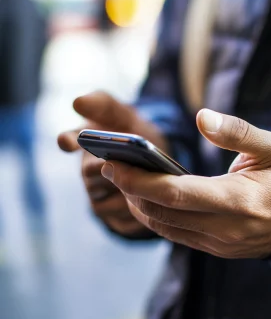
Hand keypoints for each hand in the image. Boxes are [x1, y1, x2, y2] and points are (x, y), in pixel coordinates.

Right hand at [58, 91, 167, 237]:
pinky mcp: (108, 214)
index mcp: (85, 141)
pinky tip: (148, 203)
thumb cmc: (135, 134)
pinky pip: (115, 217)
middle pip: (88, 172)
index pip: (69, 138)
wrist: (155, 161)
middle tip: (127, 165)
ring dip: (122, 191)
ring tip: (145, 184)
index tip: (67, 141)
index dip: (68, 140)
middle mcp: (86, 169)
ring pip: (101, 197)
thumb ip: (104, 106)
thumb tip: (77, 102)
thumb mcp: (125, 115)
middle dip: (108, 168)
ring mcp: (95, 193)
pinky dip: (131, 211)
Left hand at [101, 109, 270, 258]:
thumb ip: (238, 132)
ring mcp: (218, 243)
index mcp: (238, 200)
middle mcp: (225, 228)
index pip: (178, 194)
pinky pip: (175, 235)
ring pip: (165, 227)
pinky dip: (153, 216)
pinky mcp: (214, 249)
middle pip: (164, 213)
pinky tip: (143, 198)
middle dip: (130, 190)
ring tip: (121, 178)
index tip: (113, 163)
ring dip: (137, 204)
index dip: (141, 181)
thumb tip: (201, 118)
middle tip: (109, 164)